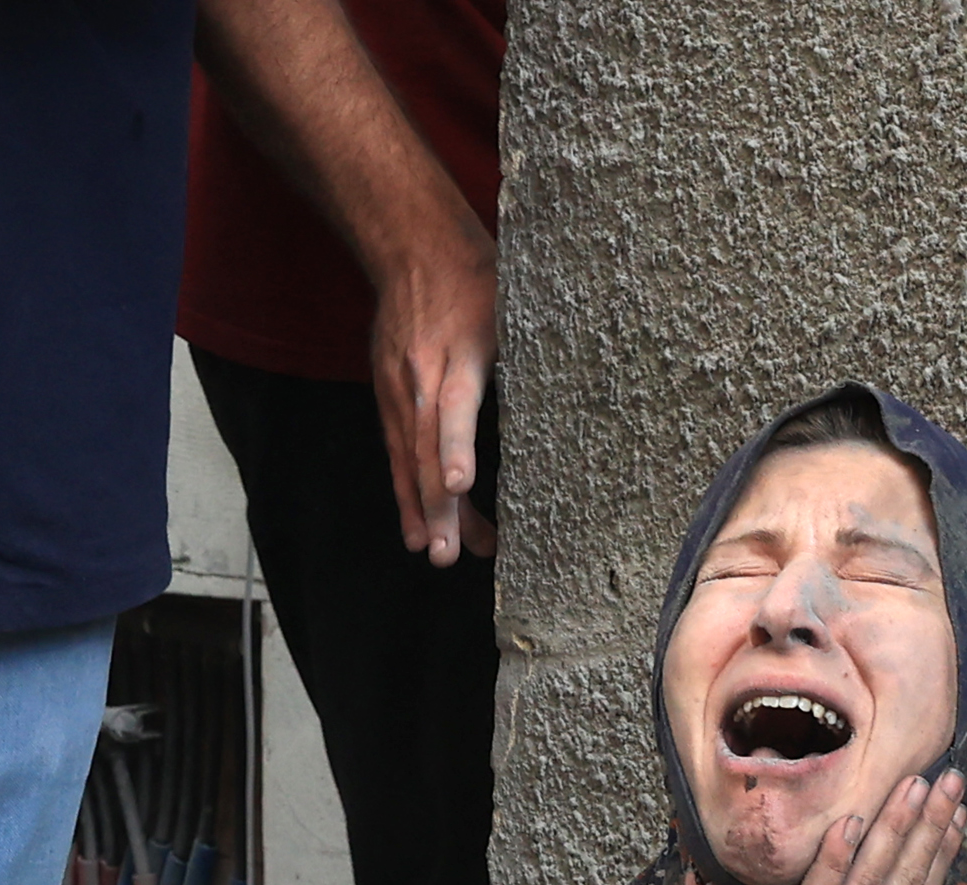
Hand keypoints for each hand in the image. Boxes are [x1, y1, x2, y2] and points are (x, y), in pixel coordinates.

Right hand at [368, 224, 497, 565]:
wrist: (411, 248)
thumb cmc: (474, 277)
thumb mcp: (510, 304)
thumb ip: (529, 351)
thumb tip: (579, 395)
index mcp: (457, 352)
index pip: (454, 405)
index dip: (455, 445)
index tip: (461, 484)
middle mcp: (420, 375)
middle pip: (424, 447)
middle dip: (435, 503)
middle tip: (448, 553)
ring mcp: (399, 388)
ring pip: (407, 458)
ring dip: (421, 509)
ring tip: (435, 554)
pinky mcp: (388, 396)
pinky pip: (397, 452)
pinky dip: (407, 492)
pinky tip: (417, 530)